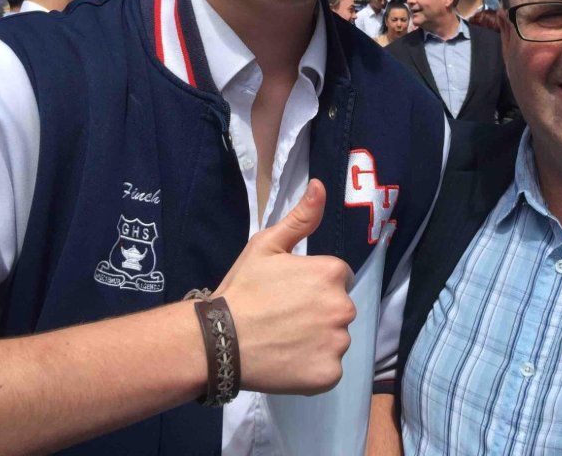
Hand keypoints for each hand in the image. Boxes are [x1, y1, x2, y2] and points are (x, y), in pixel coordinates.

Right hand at [214, 179, 355, 394]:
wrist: (218, 340)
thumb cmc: (243, 289)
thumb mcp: (268, 245)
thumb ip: (301, 217)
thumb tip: (321, 185)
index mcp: (332, 272)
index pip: (337, 277)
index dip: (312, 284)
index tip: (289, 293)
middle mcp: (343, 306)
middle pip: (339, 308)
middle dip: (318, 311)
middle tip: (284, 317)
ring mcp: (338, 343)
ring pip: (335, 339)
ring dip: (318, 340)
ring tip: (284, 340)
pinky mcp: (329, 376)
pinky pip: (329, 369)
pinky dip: (313, 368)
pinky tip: (288, 361)